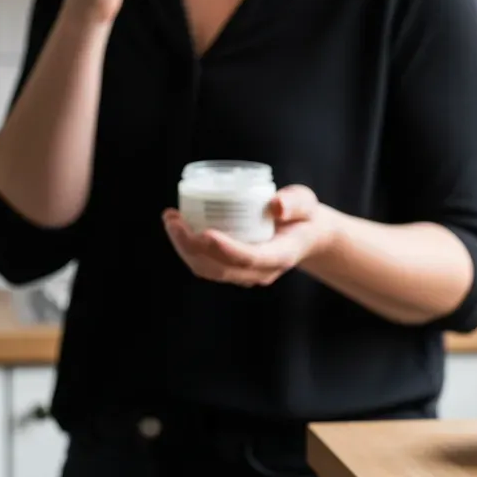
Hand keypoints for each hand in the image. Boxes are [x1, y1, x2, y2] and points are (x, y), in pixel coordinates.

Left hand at [161, 185, 336, 286]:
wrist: (305, 235)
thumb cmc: (304, 216)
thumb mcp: (305, 203)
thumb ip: (295, 202)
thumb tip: (277, 205)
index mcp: (279, 256)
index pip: (249, 258)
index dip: (226, 249)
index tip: (204, 232)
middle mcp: (259, 271)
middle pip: (220, 268)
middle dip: (191, 247)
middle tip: (174, 219)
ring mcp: (244, 274)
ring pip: (208, 270)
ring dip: (183, 248)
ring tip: (171, 220)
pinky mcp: (232, 270)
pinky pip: (205, 266)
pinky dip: (187, 250)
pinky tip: (177, 228)